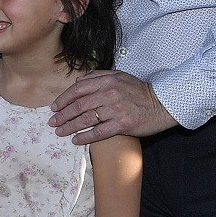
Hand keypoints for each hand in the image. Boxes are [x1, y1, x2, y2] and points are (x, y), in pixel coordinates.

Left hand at [48, 70, 178, 143]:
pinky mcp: (122, 124)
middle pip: (79, 105)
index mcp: (107, 81)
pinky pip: (99, 132)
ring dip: (69, 126)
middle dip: (62, 115)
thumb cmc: (139, 91)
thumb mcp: (120, 76)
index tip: (54, 107)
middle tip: (53, 122)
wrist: (163, 104)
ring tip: (60, 132)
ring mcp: (116, 109)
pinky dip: (85, 137)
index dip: (63, 99)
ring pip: (86, 119)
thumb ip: (98, 76)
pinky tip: (76, 140)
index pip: (78, 90)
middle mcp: (110, 94)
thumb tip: (77, 82)